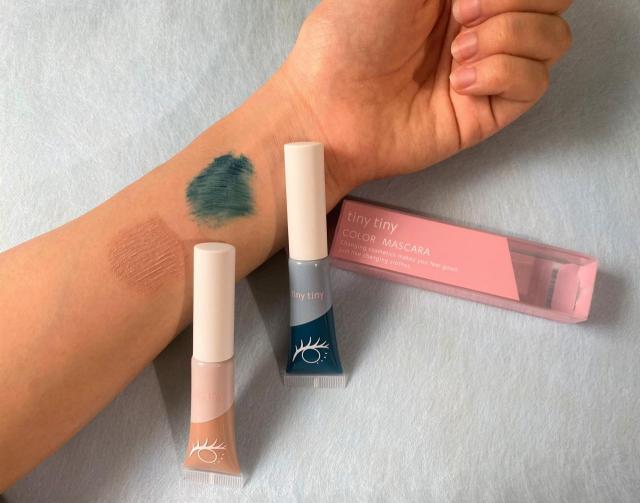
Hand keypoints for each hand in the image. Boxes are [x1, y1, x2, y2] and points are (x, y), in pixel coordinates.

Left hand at [280, 0, 572, 192]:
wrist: (329, 108)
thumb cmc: (350, 37)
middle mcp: (482, 22)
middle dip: (517, 0)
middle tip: (461, 13)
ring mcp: (489, 66)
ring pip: (554, 38)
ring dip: (509, 36)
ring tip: (455, 55)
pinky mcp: (488, 109)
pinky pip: (535, 83)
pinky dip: (503, 74)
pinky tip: (460, 83)